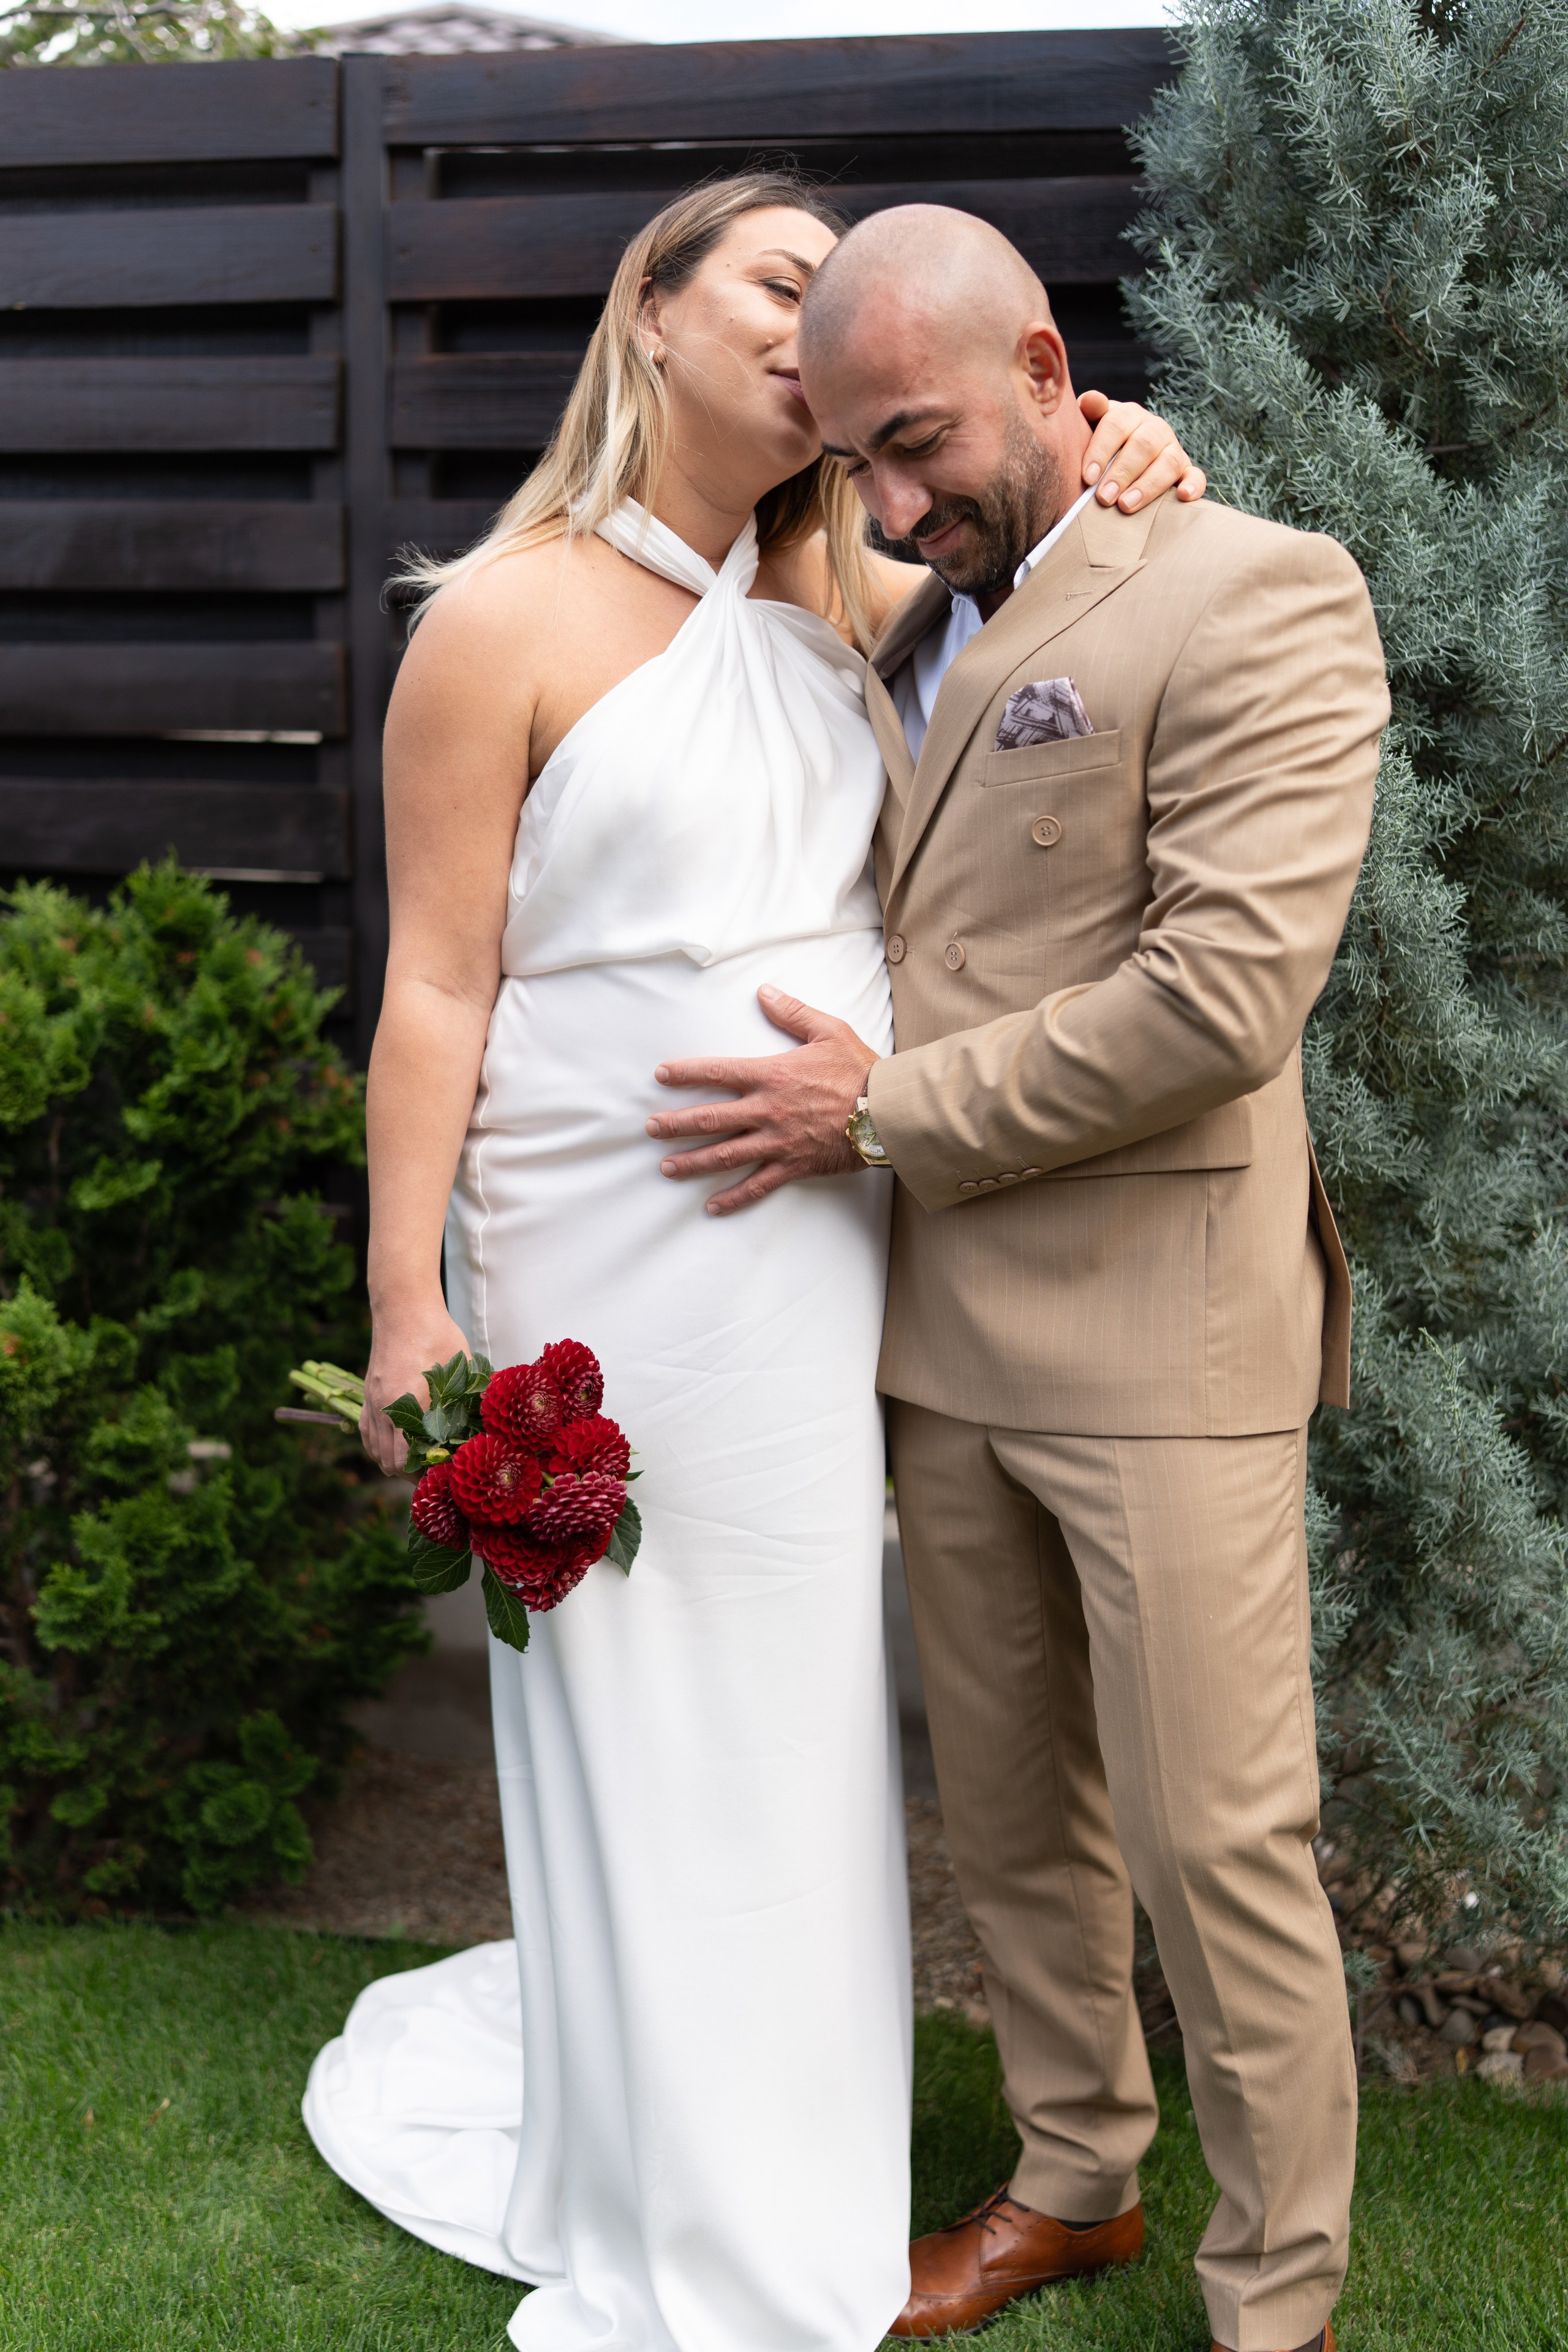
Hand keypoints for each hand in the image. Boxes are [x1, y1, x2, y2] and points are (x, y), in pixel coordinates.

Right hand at [360, 1301, 470, 1473]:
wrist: (403, 1307)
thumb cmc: (437, 1333)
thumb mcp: (461, 1366)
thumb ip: (468, 1399)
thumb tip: (485, 1425)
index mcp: (408, 1403)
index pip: (405, 1460)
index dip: (424, 1474)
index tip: (446, 1475)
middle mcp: (384, 1407)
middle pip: (388, 1462)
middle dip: (411, 1475)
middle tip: (435, 1476)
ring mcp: (372, 1400)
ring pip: (374, 1450)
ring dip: (392, 1462)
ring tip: (417, 1467)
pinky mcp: (368, 1393)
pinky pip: (366, 1432)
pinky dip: (378, 1446)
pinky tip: (393, 1449)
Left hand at [647, 984, 877, 1216]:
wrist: (888, 1112)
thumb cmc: (860, 1070)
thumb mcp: (828, 1031)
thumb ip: (792, 1013)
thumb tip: (764, 993)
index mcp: (772, 1075)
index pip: (718, 1072)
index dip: (686, 1073)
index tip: (660, 1075)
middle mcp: (768, 1110)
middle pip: (711, 1119)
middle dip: (676, 1123)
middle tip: (650, 1128)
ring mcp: (778, 1142)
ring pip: (725, 1155)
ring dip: (692, 1162)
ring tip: (666, 1167)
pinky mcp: (792, 1166)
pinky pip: (757, 1186)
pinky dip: (734, 1198)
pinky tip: (712, 1206)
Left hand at [1077, 391, 1205, 511]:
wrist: (1123, 456)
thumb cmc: (1101, 446)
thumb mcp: (1091, 427)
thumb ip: (1089, 413)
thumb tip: (1090, 400)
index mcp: (1129, 415)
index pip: (1116, 425)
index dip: (1101, 450)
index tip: (1088, 477)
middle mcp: (1155, 429)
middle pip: (1143, 445)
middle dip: (1122, 472)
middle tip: (1104, 498)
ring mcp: (1173, 449)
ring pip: (1168, 463)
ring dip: (1148, 486)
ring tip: (1126, 506)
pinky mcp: (1186, 471)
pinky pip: (1195, 476)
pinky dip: (1193, 485)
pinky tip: (1184, 496)